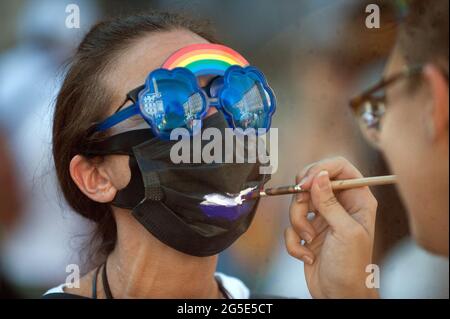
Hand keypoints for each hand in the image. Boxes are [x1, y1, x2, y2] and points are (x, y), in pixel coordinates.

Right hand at [284, 157, 378, 297]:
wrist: (339, 295)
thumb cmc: (352, 267)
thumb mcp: (345, 232)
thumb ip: (330, 202)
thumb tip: (319, 176)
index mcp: (357, 199)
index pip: (339, 167)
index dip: (320, 169)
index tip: (306, 183)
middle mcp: (339, 205)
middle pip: (312, 182)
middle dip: (303, 199)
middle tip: (304, 209)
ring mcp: (322, 218)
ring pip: (298, 204)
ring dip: (298, 223)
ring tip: (309, 240)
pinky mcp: (308, 231)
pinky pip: (290, 226)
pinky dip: (294, 241)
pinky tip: (308, 254)